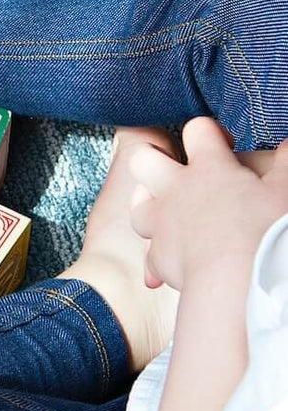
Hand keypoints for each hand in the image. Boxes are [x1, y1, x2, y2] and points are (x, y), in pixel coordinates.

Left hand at [129, 117, 287, 289]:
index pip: (196, 130)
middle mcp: (175, 191)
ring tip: (168, 209)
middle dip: (153, 156)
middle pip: (143, 159)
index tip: (223, 145)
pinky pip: (148, 255)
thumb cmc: (264, 231)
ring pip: (137, 204)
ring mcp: (162, 223)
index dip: (208, 131)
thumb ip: (285, 163)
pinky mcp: (158, 257)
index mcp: (208, 168)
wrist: (236, 280)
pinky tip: (167, 266)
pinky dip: (156, 259)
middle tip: (175, 166)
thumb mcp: (284, 190)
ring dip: (148, 205)